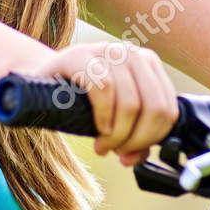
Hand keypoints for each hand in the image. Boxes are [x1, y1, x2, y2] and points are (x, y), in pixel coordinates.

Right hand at [29, 39, 177, 163]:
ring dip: (117, 135)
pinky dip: (104, 118)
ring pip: (132, 104)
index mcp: (148, 65)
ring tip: (102, 145)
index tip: (131, 151)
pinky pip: (104, 90)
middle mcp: (131, 54)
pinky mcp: (79, 56)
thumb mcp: (114, 119)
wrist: (40, 80)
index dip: (152, 139)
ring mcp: (106, 51)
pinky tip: (97, 129)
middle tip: (116, 150)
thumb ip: (133, 138)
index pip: (169, 110)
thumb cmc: (80, 101)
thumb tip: (136, 158)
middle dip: (136, 139)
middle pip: (155, 108)